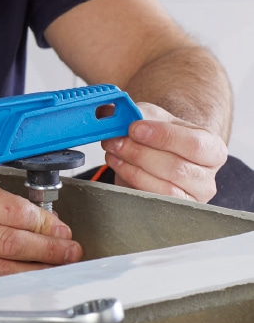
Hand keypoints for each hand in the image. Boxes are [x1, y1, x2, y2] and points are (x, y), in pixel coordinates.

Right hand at [0, 173, 81, 289]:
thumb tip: (36, 218)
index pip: (12, 213)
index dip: (44, 223)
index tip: (59, 227)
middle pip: (10, 245)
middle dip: (49, 250)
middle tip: (69, 251)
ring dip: (35, 273)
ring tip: (56, 269)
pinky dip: (4, 290)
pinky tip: (22, 287)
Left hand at [102, 102, 227, 202]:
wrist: (157, 154)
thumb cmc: (159, 135)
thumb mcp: (151, 117)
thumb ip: (135, 113)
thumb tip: (110, 112)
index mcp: (212, 149)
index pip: (194, 144)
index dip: (162, 136)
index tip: (134, 129)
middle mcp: (207, 177)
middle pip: (175, 168)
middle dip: (139, 153)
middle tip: (114, 141)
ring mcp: (192, 198)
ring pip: (163, 188)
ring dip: (131, 169)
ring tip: (113, 153)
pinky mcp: (172, 211)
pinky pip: (151, 200)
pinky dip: (130, 182)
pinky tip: (119, 166)